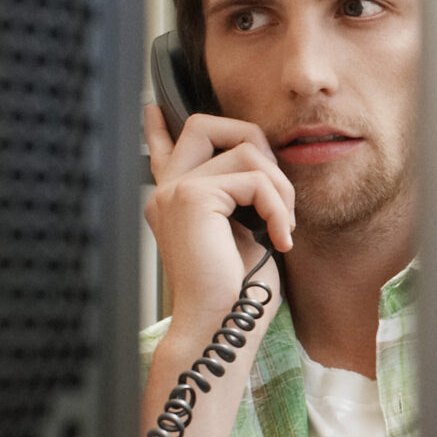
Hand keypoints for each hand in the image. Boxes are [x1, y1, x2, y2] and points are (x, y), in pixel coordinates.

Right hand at [142, 104, 295, 321]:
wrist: (221, 326)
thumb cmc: (236, 294)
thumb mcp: (243, 235)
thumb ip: (241, 199)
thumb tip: (261, 171)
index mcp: (175, 202)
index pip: (162, 152)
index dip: (158, 128)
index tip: (152, 110)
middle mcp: (167, 192)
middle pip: (204, 124)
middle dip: (253, 139)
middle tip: (275, 189)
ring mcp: (175, 191)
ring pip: (246, 149)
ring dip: (280, 187)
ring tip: (283, 227)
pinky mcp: (193, 197)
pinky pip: (255, 178)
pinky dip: (280, 206)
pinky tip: (280, 238)